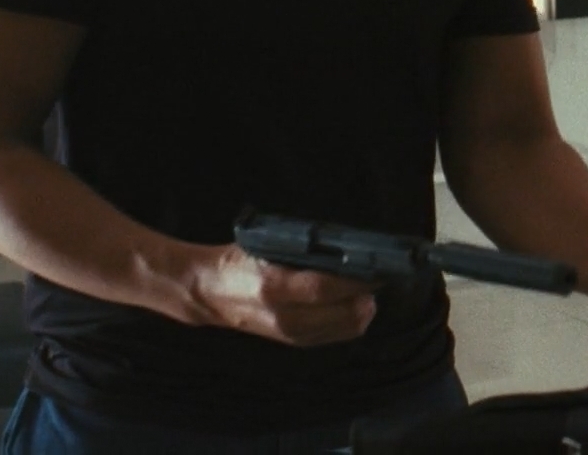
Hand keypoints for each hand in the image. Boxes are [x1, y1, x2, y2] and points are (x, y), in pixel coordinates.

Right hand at [184, 244, 376, 346]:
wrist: (208, 293)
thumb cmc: (238, 262)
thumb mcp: (267, 246)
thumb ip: (303, 251)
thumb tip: (347, 252)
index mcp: (273, 286)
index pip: (325, 288)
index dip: (355, 281)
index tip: (377, 269)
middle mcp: (282, 315)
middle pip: (340, 314)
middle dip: (366, 298)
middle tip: (379, 281)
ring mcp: (286, 333)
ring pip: (341, 329)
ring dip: (361, 313)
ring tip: (370, 294)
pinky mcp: (290, 342)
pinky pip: (330, 337)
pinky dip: (348, 323)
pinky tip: (354, 309)